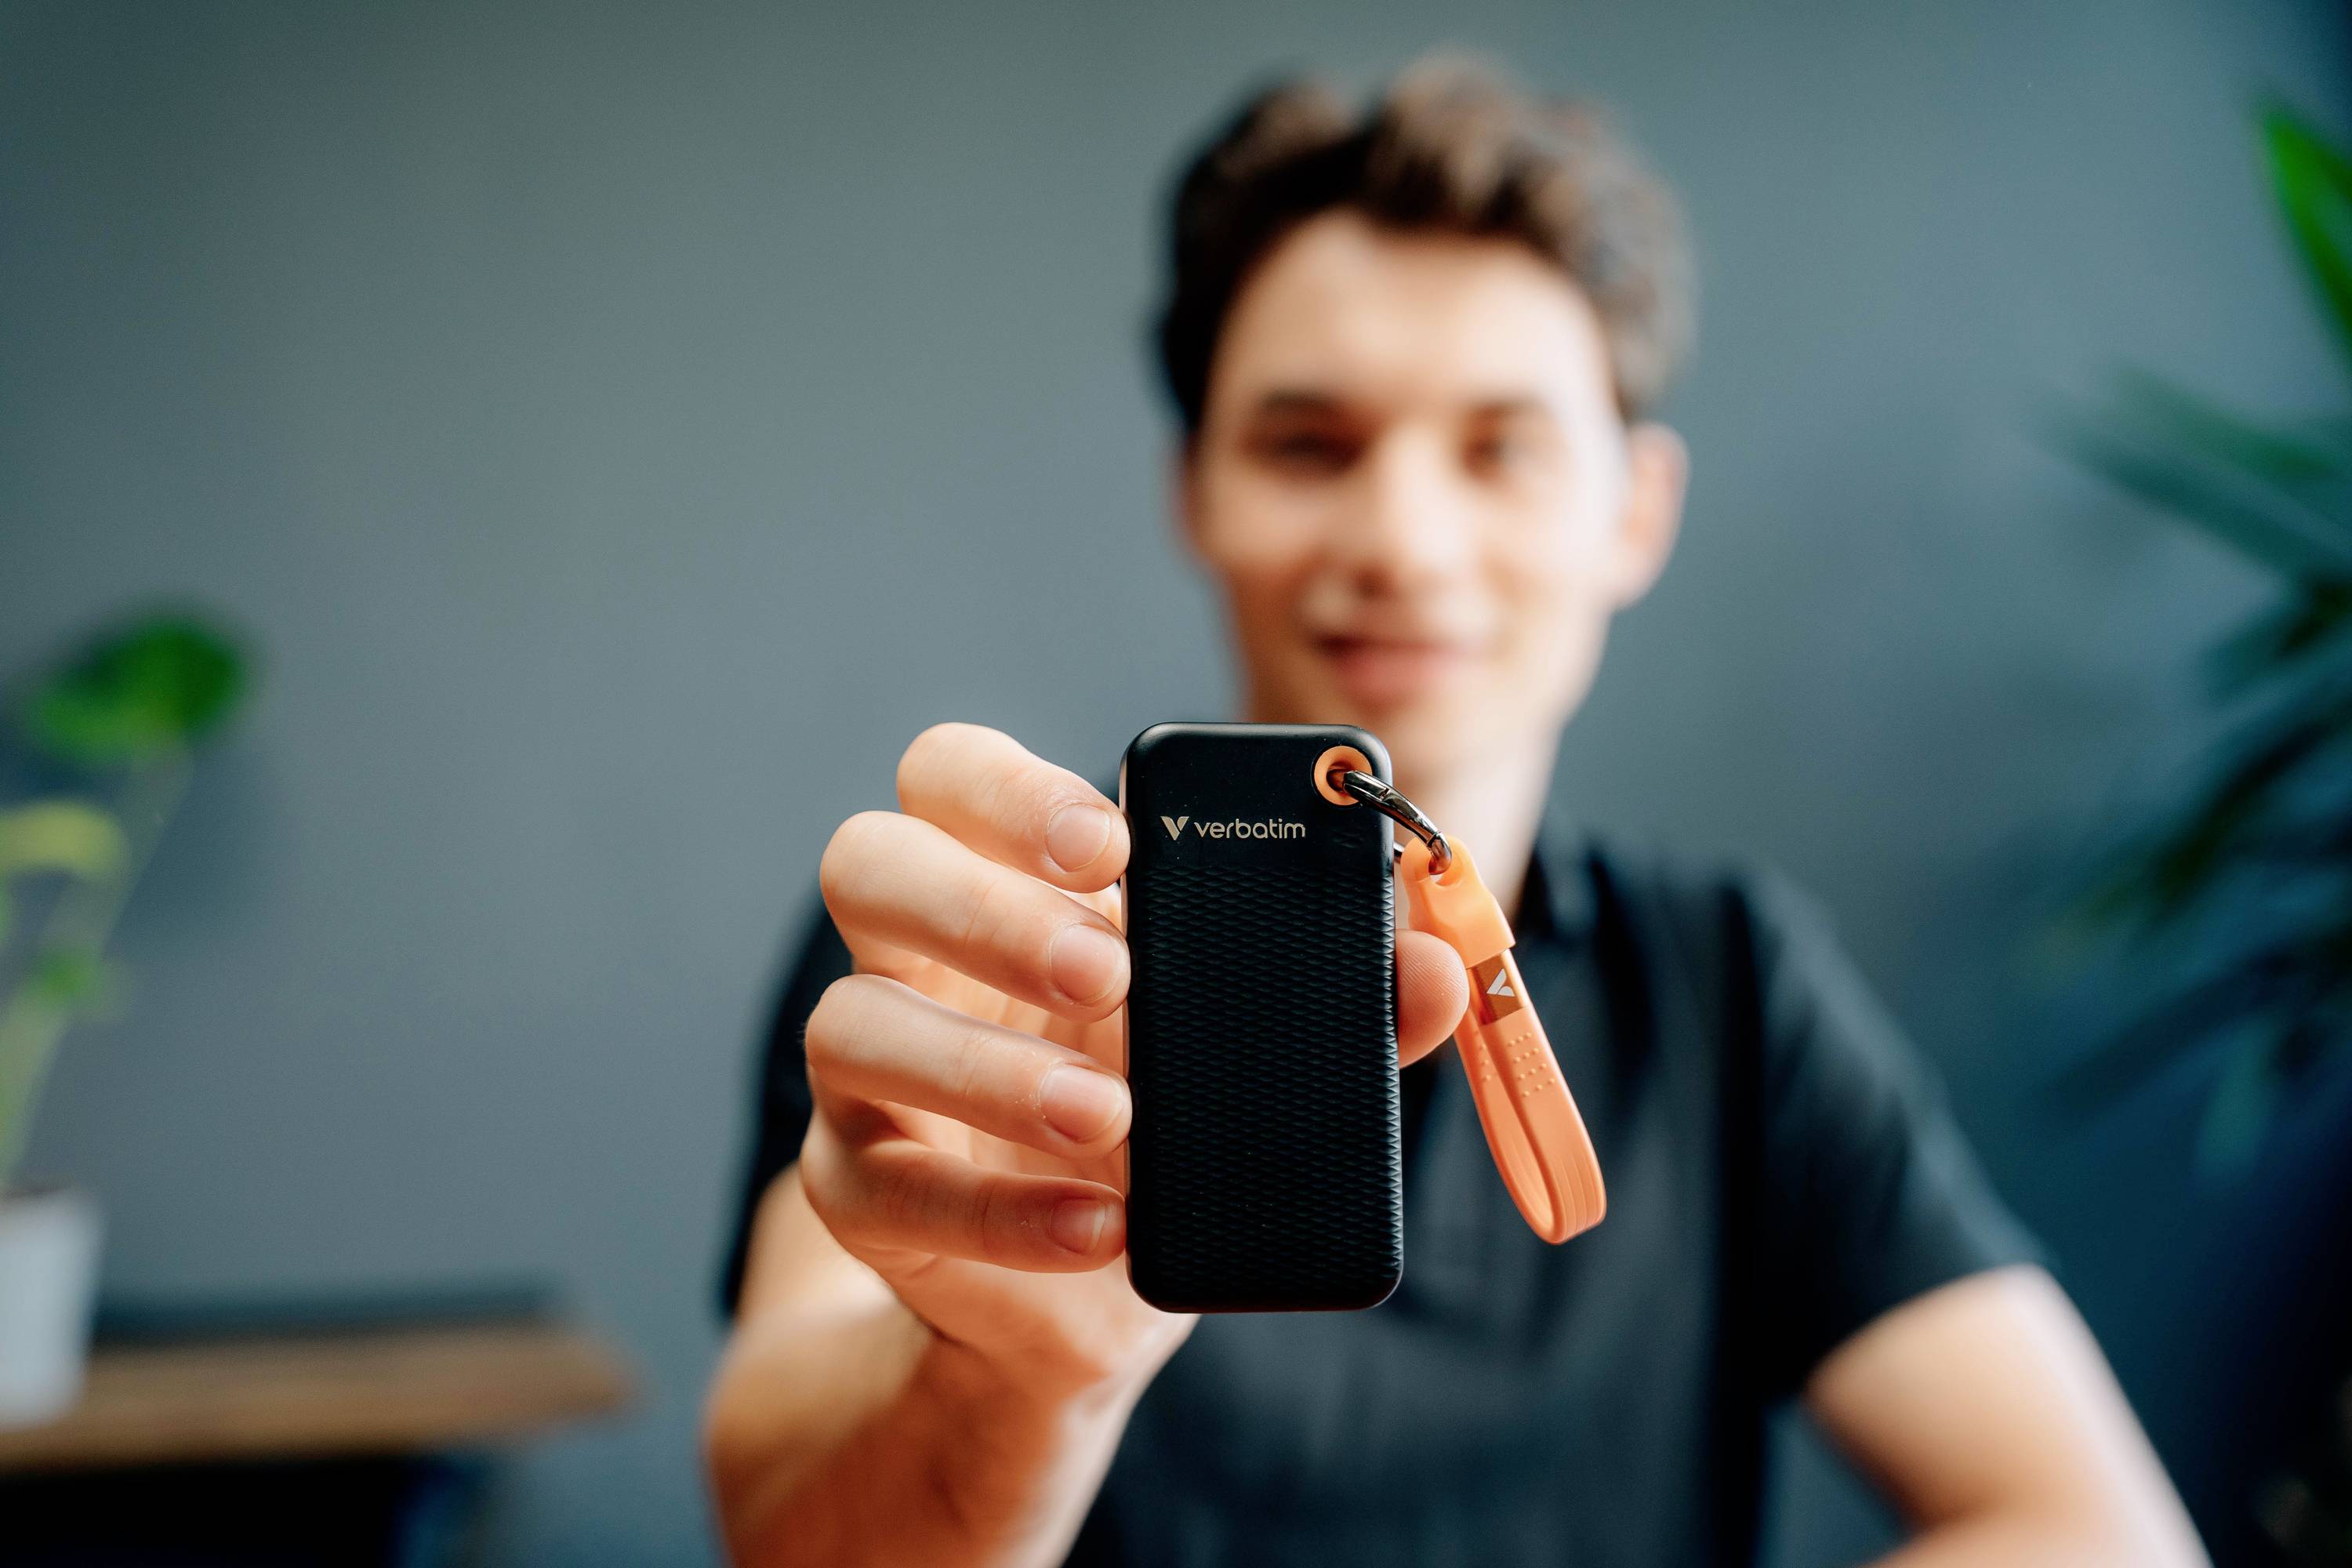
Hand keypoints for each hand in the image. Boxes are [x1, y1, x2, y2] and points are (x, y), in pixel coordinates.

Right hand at [801, 723, 1470, 1399]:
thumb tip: (1433, 969)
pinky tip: (1097, 1227)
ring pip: (849, 1024)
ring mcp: (867, 1072)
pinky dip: (997, 1211)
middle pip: (867, 861)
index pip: (951, 772)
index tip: (1110, 840)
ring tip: (1109, 1117)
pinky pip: (880, 1186)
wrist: (1088, 1291)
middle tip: (1109, 975)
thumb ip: (1343, 1004)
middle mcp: (914, 952)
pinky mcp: (856, 1187)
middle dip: (983, 907)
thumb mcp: (1255, 1050)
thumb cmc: (1162, 1117)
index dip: (1010, 788)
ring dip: (985, 1069)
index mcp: (1005, 878)